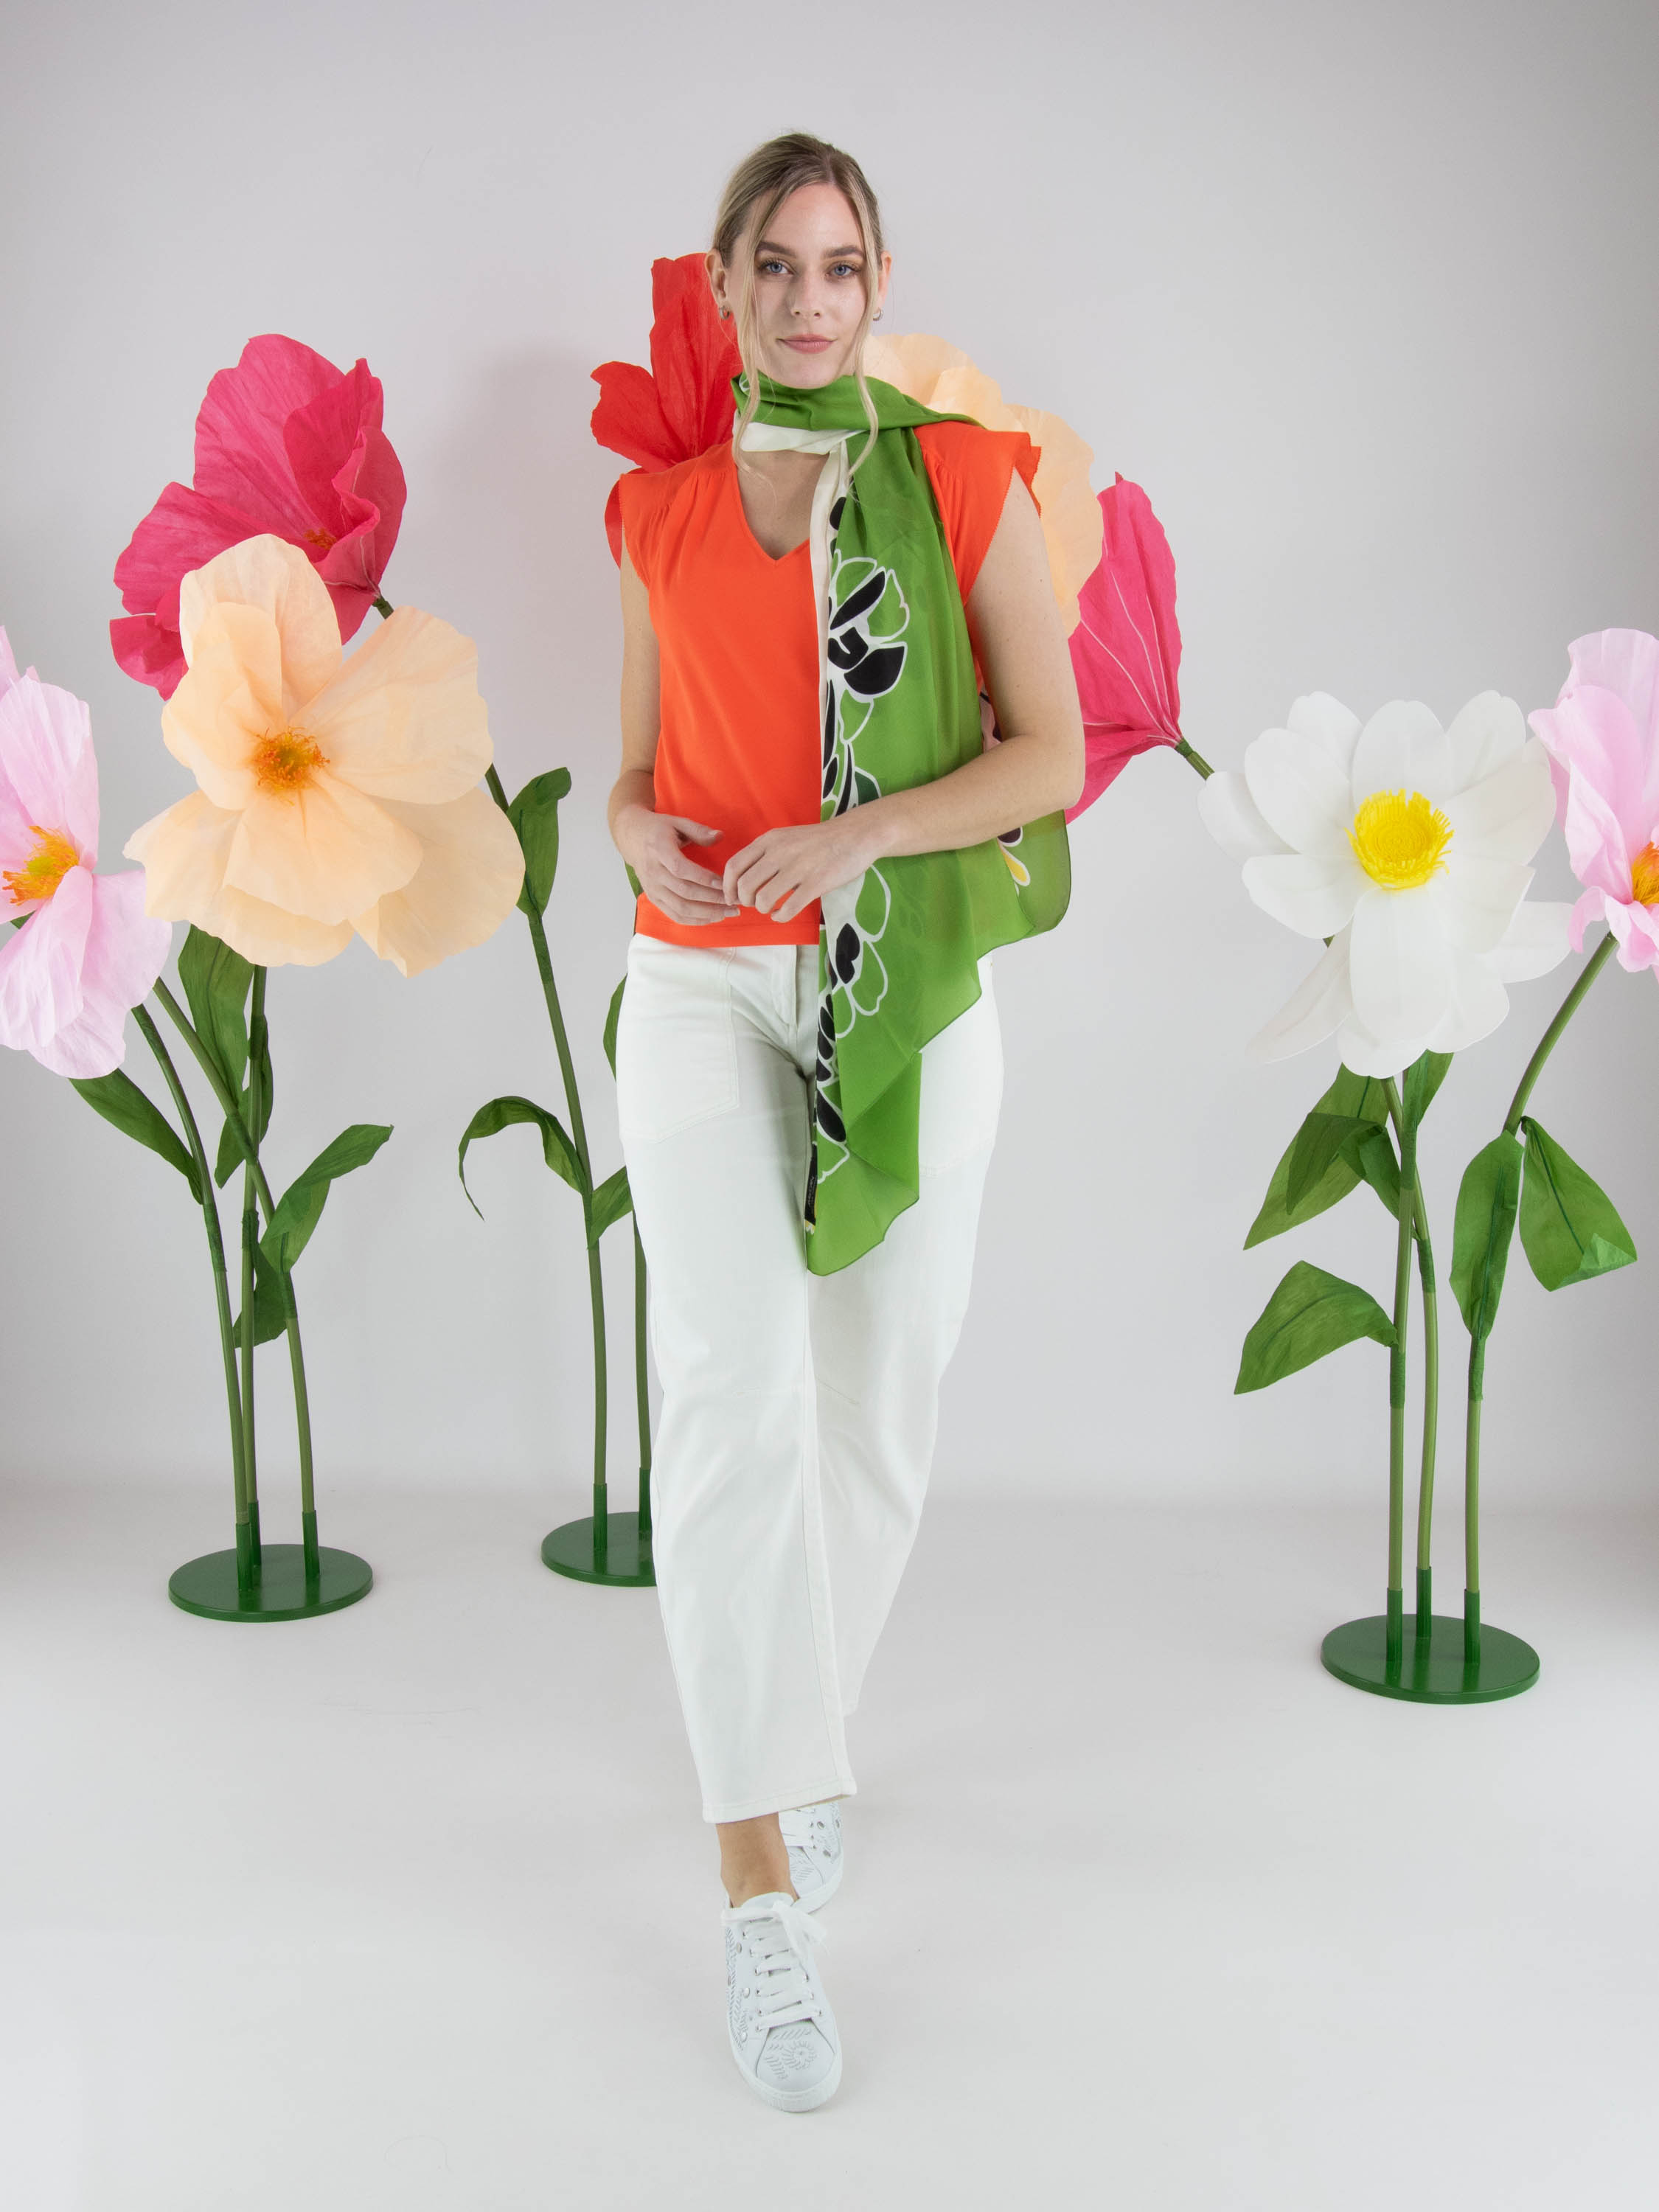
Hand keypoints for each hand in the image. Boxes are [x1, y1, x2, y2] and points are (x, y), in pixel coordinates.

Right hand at [618, 806, 739, 926]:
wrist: (631, 838)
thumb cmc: (657, 830)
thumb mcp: (677, 822)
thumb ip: (698, 830)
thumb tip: (720, 836)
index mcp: (659, 850)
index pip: (681, 869)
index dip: (703, 878)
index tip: (724, 883)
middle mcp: (653, 872)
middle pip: (684, 892)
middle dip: (711, 899)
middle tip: (734, 901)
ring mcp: (652, 888)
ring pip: (680, 907)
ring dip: (706, 913)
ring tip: (728, 912)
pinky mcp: (654, 898)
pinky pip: (674, 914)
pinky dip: (694, 920)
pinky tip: (712, 918)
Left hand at [722, 814, 883, 923]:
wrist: (855, 835)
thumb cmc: (818, 840)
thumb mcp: (786, 837)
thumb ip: (765, 854)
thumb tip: (744, 880)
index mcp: (769, 840)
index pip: (734, 866)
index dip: (728, 887)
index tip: (733, 897)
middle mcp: (779, 853)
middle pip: (745, 886)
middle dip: (745, 901)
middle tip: (754, 904)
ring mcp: (798, 868)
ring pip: (763, 899)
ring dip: (762, 909)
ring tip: (770, 908)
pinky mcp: (816, 884)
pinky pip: (787, 909)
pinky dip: (779, 917)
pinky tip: (782, 914)